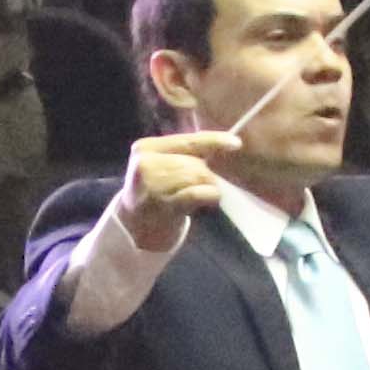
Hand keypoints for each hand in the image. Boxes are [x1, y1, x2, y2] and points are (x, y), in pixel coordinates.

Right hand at [116, 127, 245, 245]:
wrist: (133, 228)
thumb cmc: (155, 194)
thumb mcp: (160, 166)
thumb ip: (184, 153)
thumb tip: (223, 143)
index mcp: (145, 148)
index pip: (186, 140)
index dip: (213, 140)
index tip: (236, 143)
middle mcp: (145, 164)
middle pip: (194, 161)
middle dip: (206, 174)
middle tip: (203, 186)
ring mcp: (151, 185)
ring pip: (197, 176)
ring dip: (208, 186)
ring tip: (201, 196)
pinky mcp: (161, 205)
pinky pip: (196, 193)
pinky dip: (208, 195)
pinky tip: (208, 200)